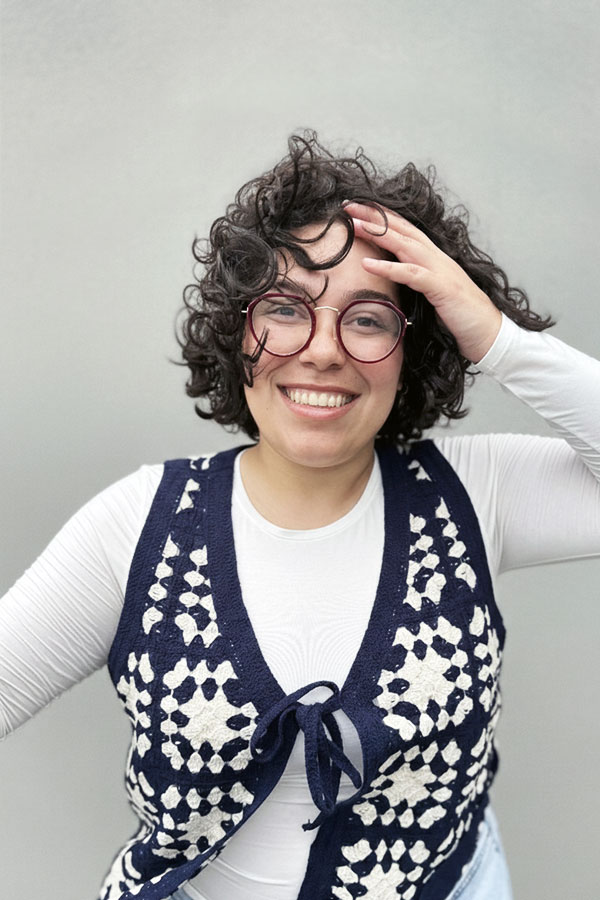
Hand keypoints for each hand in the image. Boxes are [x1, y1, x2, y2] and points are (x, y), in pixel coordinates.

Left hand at [344, 201, 501, 362]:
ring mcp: (439, 270)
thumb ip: (416, 280)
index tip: (357, 208)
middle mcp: (436, 257)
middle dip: (374, 215)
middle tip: (347, 206)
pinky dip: (388, 267)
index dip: (381, 216)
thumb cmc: (460, 315)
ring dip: (377, 233)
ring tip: (353, 225)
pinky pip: (410, 274)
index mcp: (433, 257)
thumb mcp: (433, 292)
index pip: (404, 229)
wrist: (488, 333)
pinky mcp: (440, 288)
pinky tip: (367, 264)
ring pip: (404, 244)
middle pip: (401, 229)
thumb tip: (395, 278)